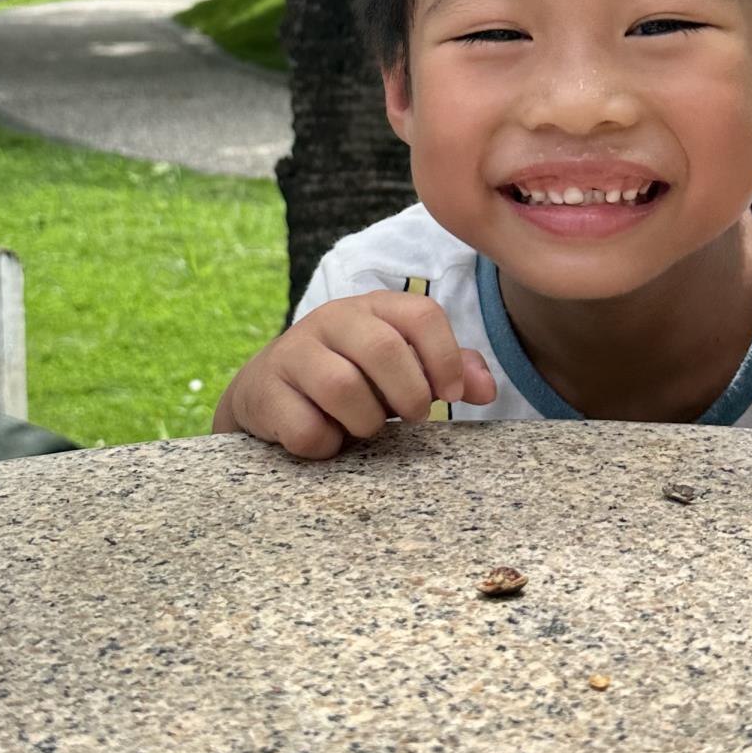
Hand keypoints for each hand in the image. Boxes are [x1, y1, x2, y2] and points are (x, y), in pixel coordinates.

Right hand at [215, 290, 496, 459]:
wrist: (267, 392)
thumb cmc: (350, 379)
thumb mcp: (400, 369)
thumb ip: (447, 371)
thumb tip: (487, 389)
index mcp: (373, 307)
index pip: (422, 313)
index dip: (445, 358)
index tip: (449, 396)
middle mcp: (331, 319)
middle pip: (384, 349)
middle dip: (408, 394)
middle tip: (411, 417)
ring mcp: (293, 351)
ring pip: (343, 388)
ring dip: (364, 422)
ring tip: (362, 426)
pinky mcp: (264, 390)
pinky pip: (307, 428)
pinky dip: (325, 445)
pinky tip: (324, 437)